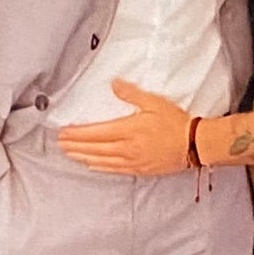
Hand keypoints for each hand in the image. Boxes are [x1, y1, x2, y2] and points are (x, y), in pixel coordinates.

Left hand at [54, 79, 192, 175]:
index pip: (95, 132)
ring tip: (70, 154)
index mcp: (128, 130)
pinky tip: (91, 165)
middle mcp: (127, 148)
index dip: (77, 133)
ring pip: (101, 161)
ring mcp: (132, 161)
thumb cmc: (176, 123)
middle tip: (60, 144)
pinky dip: (99, 167)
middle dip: (75, 146)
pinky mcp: (139, 170)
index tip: (63, 132)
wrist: (194, 145)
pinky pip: (114, 170)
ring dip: (83, 157)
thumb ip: (131, 94)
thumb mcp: (154, 102)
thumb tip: (114, 84)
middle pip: (94, 148)